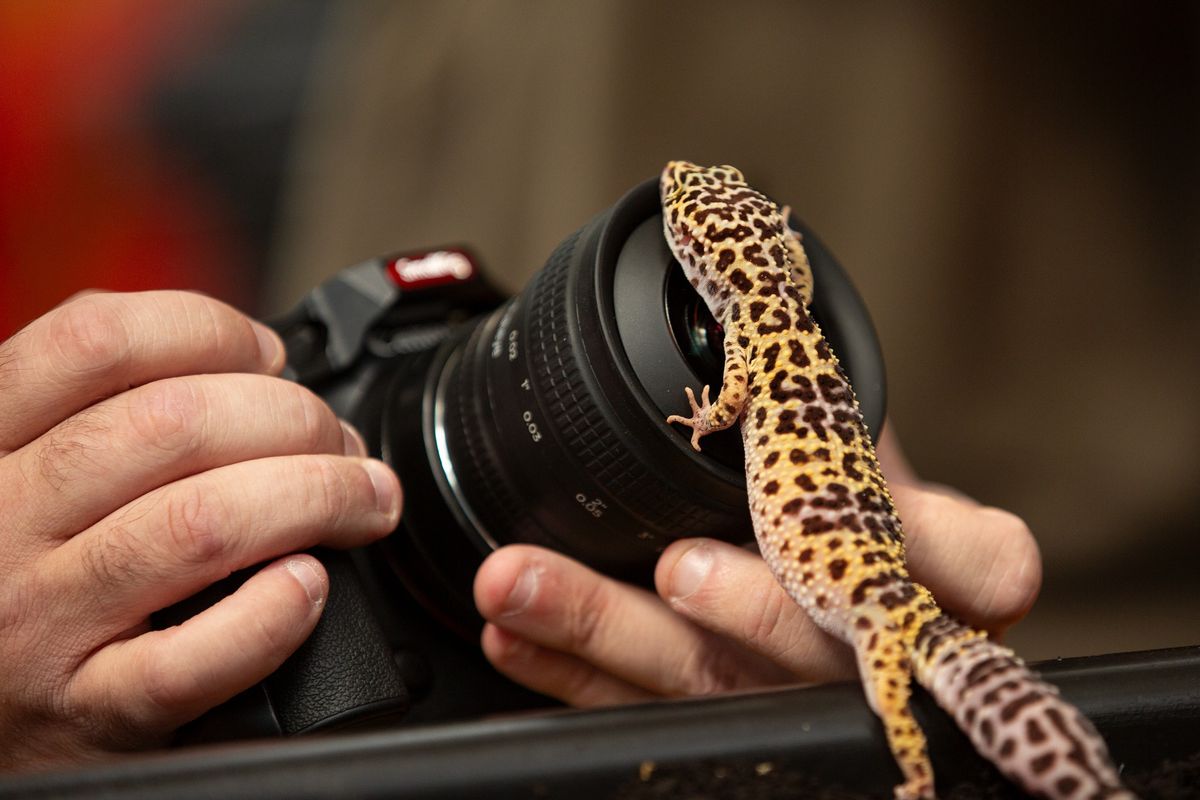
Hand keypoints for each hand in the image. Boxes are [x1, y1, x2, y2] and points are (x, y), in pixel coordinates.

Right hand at [0, 291, 401, 770]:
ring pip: (204, 524)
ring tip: (364, 501)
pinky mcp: (88, 712)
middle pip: (176, 424)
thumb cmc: (13, 578)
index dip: (212, 331)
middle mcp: (3, 523)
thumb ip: (107, 412)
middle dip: (296, 417)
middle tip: (341, 442)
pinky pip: (196, 658)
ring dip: (318, 498)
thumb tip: (258, 374)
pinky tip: (306, 587)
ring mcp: (41, 622)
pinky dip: (275, 614)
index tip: (268, 356)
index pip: (97, 341)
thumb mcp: (26, 472)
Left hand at [474, 426, 1039, 705]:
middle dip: (743, 610)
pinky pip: (636, 706)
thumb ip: (828, 401)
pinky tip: (514, 634)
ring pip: (714, 681)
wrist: (822, 588)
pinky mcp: (710, 716)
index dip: (933, 552)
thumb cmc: (836, 498)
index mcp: (947, 566)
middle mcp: (876, 638)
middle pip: (827, 642)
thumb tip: (761, 274)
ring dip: (609, 630)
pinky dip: (569, 669)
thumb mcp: (851, 443)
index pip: (984, 567)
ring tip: (521, 583)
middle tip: (676, 567)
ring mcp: (788, 691)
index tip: (828, 513)